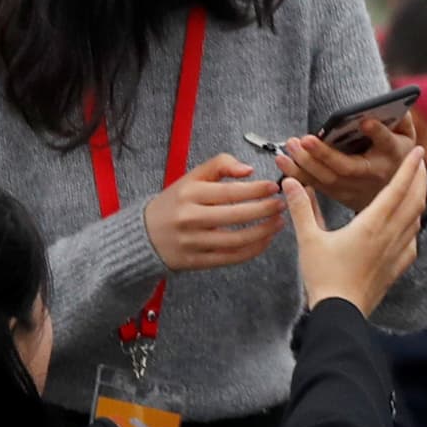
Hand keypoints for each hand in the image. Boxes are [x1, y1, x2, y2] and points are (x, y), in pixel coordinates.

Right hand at [144, 153, 284, 272]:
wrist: (143, 235)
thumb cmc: (174, 202)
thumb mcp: (191, 177)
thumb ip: (220, 165)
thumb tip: (248, 170)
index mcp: (189, 194)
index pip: (230, 192)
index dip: (257, 190)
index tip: (274, 187)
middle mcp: (190, 218)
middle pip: (237, 216)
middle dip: (266, 210)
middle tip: (283, 204)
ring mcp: (192, 242)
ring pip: (237, 240)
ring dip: (264, 232)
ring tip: (279, 222)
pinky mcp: (196, 261)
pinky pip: (230, 258)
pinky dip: (253, 250)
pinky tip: (265, 240)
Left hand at [278, 116, 414, 209]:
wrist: (393, 192)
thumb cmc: (396, 155)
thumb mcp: (406, 137)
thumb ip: (400, 120)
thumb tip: (385, 106)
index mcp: (392, 155)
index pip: (386, 142)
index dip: (377, 132)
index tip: (365, 120)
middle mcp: (371, 175)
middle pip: (346, 166)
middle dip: (323, 154)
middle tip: (304, 139)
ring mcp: (353, 188)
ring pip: (326, 179)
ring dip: (304, 165)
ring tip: (288, 148)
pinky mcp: (338, 195)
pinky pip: (315, 186)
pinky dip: (297, 175)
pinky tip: (283, 162)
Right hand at [284, 140, 426, 311]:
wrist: (340, 313)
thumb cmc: (323, 277)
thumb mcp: (308, 240)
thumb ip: (301, 209)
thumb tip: (289, 182)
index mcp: (372, 225)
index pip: (397, 189)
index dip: (409, 168)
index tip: (418, 150)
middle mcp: (390, 235)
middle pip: (414, 200)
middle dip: (420, 178)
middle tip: (421, 161)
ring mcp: (397, 252)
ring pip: (415, 219)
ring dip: (418, 199)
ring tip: (417, 186)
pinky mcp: (397, 267)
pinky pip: (412, 240)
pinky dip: (413, 224)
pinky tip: (409, 224)